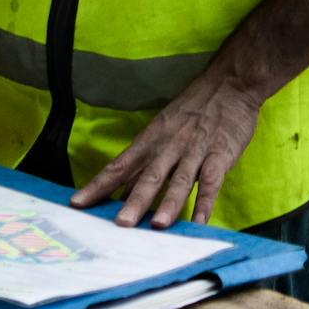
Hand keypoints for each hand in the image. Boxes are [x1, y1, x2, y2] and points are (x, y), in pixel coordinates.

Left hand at [72, 67, 266, 229]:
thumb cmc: (193, 108)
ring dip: (169, 203)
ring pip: (181, 180)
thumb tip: (121, 191)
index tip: (77, 203)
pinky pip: (213, 181)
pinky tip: (200, 221)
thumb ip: (145, 162)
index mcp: (151, 139)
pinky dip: (206, 202)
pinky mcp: (221, 154)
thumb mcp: (163, 128)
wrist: (230, 82)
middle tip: (120, 224)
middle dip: (135, 201)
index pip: (120, 165)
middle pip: (149, 176)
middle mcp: (169, 146)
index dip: (99, 185)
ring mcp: (196, 150)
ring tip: (158, 225)